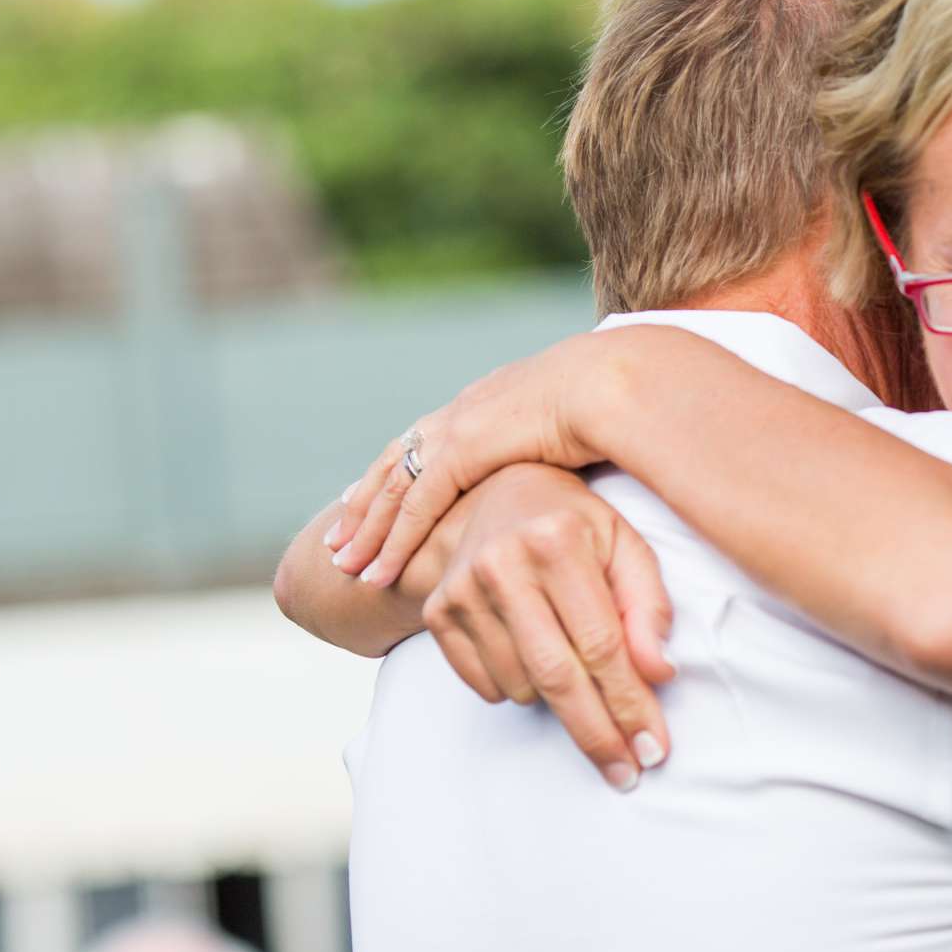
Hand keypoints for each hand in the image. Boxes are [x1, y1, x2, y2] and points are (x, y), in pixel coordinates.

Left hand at [329, 331, 623, 588]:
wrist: (612, 380)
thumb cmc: (612, 402)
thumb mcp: (573, 427)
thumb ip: (560, 448)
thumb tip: (574, 464)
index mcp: (486, 403)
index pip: (427, 442)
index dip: (397, 473)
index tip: (373, 499)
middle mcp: (461, 413)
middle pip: (396, 463)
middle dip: (364, 504)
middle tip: (339, 538)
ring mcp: (456, 430)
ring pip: (393, 489)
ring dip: (366, 530)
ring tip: (344, 565)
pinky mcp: (462, 452)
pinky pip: (414, 506)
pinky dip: (392, 541)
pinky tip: (376, 571)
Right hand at [422, 463, 675, 789]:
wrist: (494, 491)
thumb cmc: (574, 523)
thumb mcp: (625, 546)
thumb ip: (648, 606)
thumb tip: (659, 672)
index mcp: (556, 540)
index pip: (601, 644)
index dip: (630, 703)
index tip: (654, 748)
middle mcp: (501, 563)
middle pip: (556, 675)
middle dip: (597, 734)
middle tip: (626, 773)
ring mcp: (462, 590)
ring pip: (520, 686)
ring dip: (559, 704)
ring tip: (581, 682)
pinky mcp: (438, 612)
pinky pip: (485, 684)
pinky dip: (518, 689)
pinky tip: (535, 659)